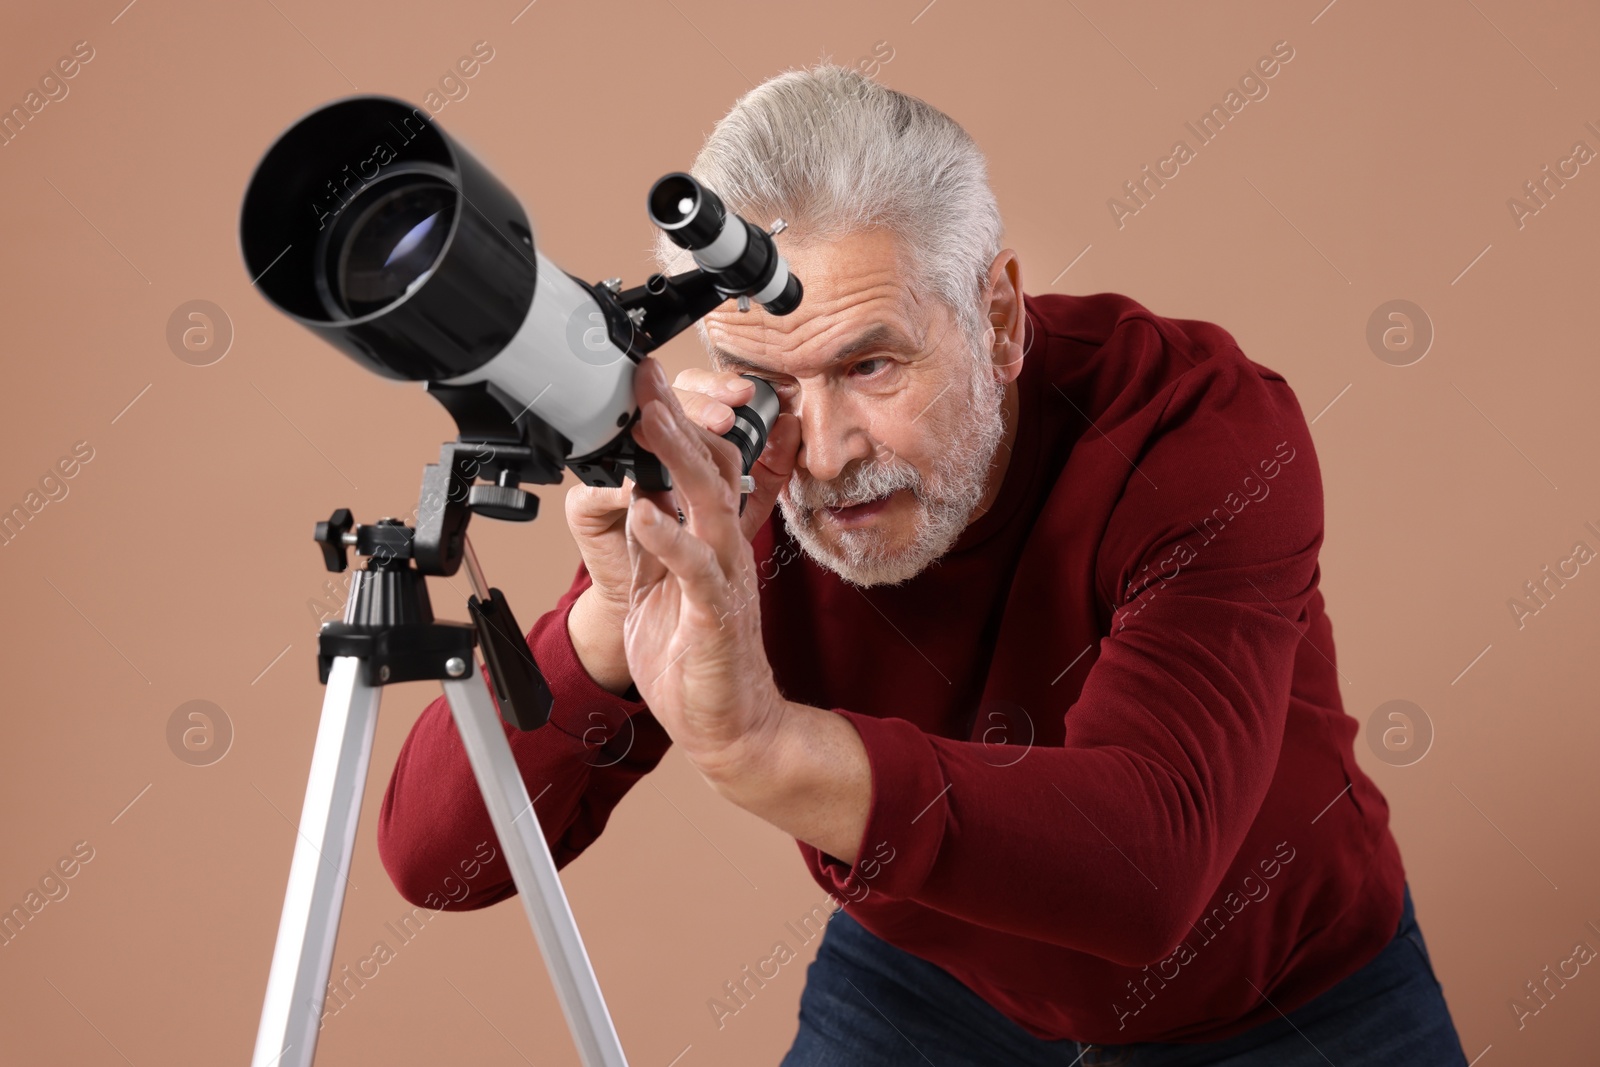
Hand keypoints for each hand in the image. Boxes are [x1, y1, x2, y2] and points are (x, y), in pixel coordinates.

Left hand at [564, 359, 784, 689]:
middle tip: (646, 378)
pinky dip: (669, 538)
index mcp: (710, 541)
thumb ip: (650, 543)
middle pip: (710, 466)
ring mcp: (725, 578)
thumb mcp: (660, 590)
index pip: (702, 465)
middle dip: (676, 418)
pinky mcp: (717, 615)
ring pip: (708, 503)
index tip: (645, 386)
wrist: (732, 727)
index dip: (676, 423)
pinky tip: (645, 513)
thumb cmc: (697, 662)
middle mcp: (724, 550)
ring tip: (649, 421)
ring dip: (677, 458)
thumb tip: (635, 496)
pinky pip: (696, 568)